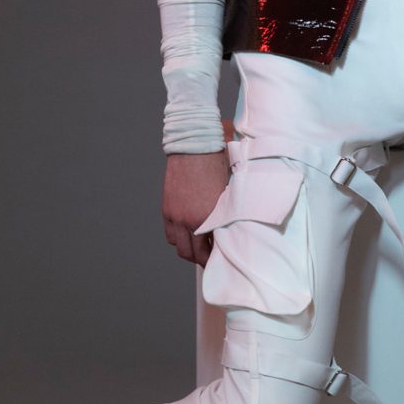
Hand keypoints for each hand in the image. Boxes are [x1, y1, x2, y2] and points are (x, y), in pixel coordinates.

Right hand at [162, 119, 234, 264]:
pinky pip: (170, 234)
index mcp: (208, 217)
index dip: (216, 258)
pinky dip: (178, 238)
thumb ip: (230, 209)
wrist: (195, 144)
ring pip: (179, 247)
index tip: (222, 260)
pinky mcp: (167, 208)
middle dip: (202, 259)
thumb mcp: (230, 188)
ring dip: (189, 250)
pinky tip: (188, 235)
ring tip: (200, 248)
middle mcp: (189, 220)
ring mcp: (175, 215)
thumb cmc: (219, 162)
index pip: (211, 250)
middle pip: (192, 254)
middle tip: (211, 259)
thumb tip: (236, 222)